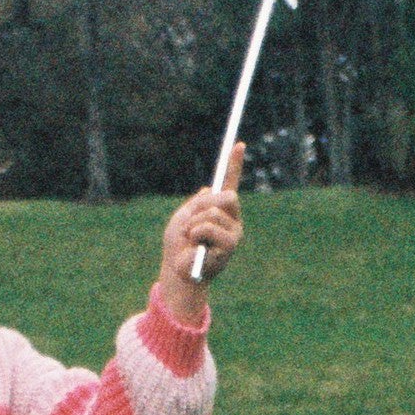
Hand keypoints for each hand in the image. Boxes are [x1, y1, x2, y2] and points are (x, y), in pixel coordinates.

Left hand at [155, 144, 244, 323]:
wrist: (177, 270)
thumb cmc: (179, 246)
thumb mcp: (184, 217)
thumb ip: (197, 204)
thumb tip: (208, 190)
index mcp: (221, 211)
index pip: (230, 183)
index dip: (234, 164)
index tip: (237, 144)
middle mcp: (231, 220)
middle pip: (226, 196)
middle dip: (203, 206)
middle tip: (192, 222)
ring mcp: (233, 233)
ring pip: (213, 211)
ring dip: (194, 224)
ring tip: (192, 239)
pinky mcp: (230, 245)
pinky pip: (208, 227)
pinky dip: (196, 233)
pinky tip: (196, 247)